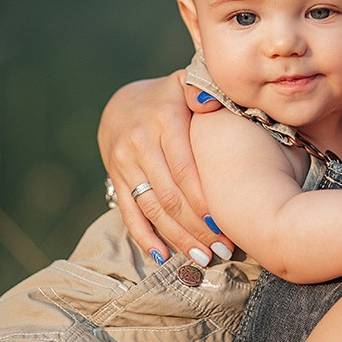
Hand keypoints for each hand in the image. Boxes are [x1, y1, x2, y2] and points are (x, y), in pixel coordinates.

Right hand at [97, 71, 233, 263]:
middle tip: (223, 248)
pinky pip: (128, 213)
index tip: (226, 223)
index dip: (203, 199)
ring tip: (203, 258)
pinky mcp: (115, 178)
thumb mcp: (187, 84)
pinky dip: (145, 238)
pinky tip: (163, 257)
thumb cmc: (171, 96)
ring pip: (151, 208)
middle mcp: (140, 142)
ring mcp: (123, 162)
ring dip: (177, 237)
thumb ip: (203, 90)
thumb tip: (210, 102)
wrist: (123, 100)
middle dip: (197, 226)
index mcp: (164, 119)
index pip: (184, 168)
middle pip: (169, 195)